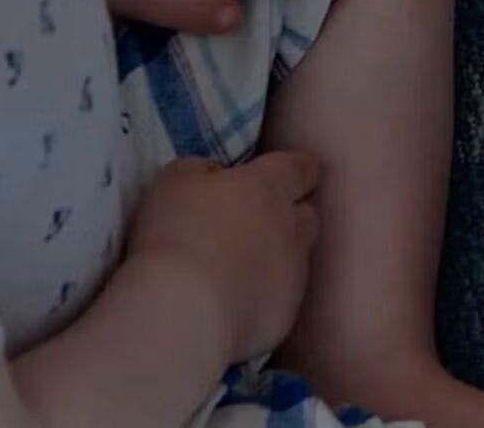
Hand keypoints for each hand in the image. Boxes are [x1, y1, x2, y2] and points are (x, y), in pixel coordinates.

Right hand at [127, 153, 321, 362]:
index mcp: (269, 187)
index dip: (295, 170)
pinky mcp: (286, 314)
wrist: (184, 311)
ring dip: (279, 257)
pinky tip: (236, 303)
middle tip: (258, 222)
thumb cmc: (175, 236)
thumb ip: (203, 170)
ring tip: (242, 267)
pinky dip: (266, 297)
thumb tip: (216, 175)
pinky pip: (283, 299)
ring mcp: (294, 274)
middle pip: (307, 214)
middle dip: (291, 214)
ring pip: (299, 258)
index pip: (302, 168)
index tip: (283, 174)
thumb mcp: (176, 180)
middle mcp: (292, 228)